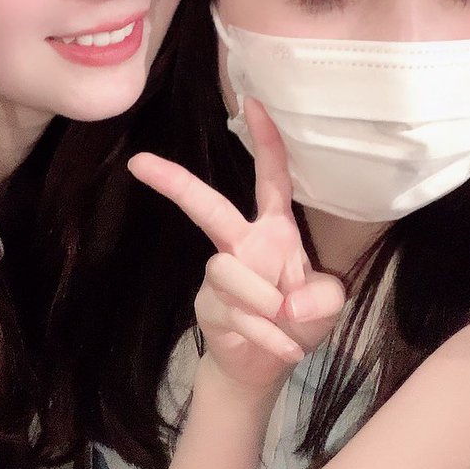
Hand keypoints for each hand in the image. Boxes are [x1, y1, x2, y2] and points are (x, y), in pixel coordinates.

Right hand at [128, 100, 344, 391]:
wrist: (266, 365)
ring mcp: (221, 274)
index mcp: (274, 230)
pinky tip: (284, 349)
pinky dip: (265, 334)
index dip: (266, 141)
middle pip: (208, 206)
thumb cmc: (298, 321)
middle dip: (176, 184)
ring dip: (262, 301)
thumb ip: (324, 296)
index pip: (271, 178)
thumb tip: (288, 299)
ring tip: (286, 324)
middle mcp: (243, 244)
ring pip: (228, 270)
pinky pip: (236, 313)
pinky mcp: (209, 304)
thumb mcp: (329, 305)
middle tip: (141, 162)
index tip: (251, 103)